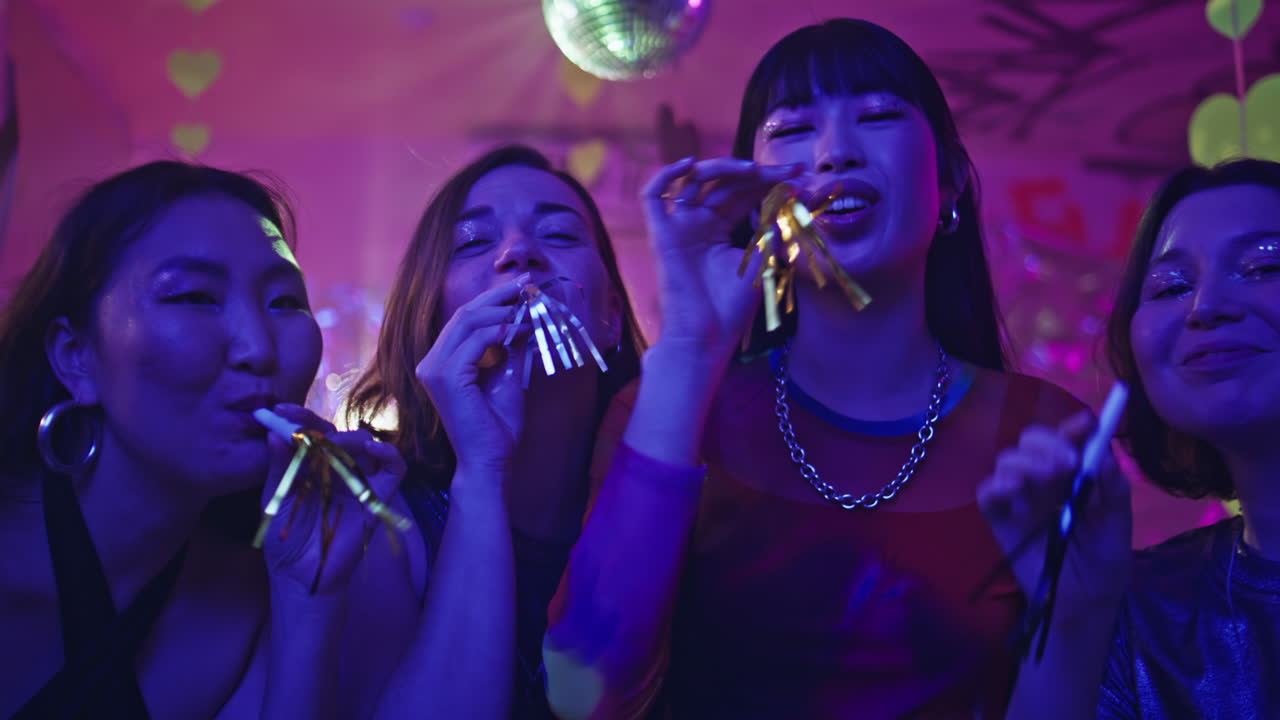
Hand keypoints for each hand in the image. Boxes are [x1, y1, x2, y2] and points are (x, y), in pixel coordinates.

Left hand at [261, 404, 405, 595]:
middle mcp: (336, 469)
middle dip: (319, 425)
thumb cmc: (285, 540)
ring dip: (351, 438)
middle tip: (303, 427)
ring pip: (366, 445)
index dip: (298, 418)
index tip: (279, 411)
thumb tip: (273, 433)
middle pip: (337, 434)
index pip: (310, 433)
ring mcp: (358, 482)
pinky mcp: (377, 497)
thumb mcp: (275, 498)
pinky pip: (394, 469)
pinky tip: (374, 449)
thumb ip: (278, 467)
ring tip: (334, 445)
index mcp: (310, 467)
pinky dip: (390, 455)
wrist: (301, 574)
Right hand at [416, 283, 526, 477]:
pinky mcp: (446, 377)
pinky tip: (522, 329)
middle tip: (527, 284)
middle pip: (464, 314)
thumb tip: (524, 317)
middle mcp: (430, 362)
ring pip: (468, 322)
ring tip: (530, 308)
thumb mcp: (507, 376)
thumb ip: (509, 347)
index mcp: (439, 361)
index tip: (521, 288)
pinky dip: (501, 331)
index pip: (463, 319)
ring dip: (503, 311)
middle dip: (498, 296)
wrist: (490, 460)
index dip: (492, 300)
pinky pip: (475, 341)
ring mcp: (433, 369)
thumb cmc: (496, 426)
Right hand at [641, 157, 800, 357]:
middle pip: (725, 183)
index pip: (744, 193)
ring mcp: (679, 226)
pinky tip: (689, 164)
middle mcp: (698, 222)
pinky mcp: (661, 234)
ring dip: (723, 168)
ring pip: (694, 181)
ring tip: (753, 169)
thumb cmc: (732, 305)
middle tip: (789, 170)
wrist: (708, 334)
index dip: (771, 181)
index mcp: (720, 229)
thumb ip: (773, 227)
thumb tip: (795, 196)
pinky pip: (652, 197)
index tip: (801, 176)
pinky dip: (666, 176)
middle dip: (758, 173)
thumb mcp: (763, 259)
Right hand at [978, 410, 1131, 623]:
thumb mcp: (1117, 521)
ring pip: (1008, 460)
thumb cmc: (1103, 560)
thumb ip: (1112, 487)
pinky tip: (1015, 491)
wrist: (1084, 601)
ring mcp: (1018, 496)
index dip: (1074, 426)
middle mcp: (1043, 477)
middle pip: (1031, 441)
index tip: (1086, 424)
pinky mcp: (999, 518)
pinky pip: (987, 492)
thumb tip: (1103, 453)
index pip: (1067, 438)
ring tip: (1048, 478)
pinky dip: (997, 485)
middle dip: (1048, 443)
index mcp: (1073, 472)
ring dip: (1026, 462)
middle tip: (1068, 462)